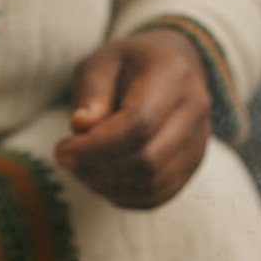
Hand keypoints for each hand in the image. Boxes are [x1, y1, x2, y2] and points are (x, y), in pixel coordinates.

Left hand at [55, 28, 211, 208]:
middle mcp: (195, 112)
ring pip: (153, 184)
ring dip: (108, 187)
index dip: (96, 147)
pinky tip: (100, 181)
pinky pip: (158, 196)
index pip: (139, 125)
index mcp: (173, 77)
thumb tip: (81, 127)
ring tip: (81, 169)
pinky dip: (124, 197)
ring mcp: (198, 143)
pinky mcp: (192, 166)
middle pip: (148, 160)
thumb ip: (91, 93)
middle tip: (67, 162)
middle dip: (98, 169)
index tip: (62, 152)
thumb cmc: (129, 64)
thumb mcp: (101, 63)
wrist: (171, 67)